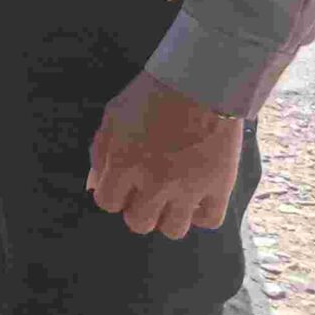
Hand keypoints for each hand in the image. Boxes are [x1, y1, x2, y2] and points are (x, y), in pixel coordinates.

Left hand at [88, 72, 244, 237]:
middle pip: (139, 223)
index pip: (107, 203)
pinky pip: (209, 221)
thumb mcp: (113, 116)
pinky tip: (196, 199)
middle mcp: (154, 183)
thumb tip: (94, 185)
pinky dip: (201, 215)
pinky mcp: (219, 187)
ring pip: (173, 230)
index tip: (122, 183)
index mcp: (123, 164)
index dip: (112, 194)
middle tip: (146, 192)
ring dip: (168, 216)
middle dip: (137, 209)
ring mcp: (188, 188)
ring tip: (171, 198)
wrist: (199, 84)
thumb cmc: (150, 96)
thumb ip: (100, 152)